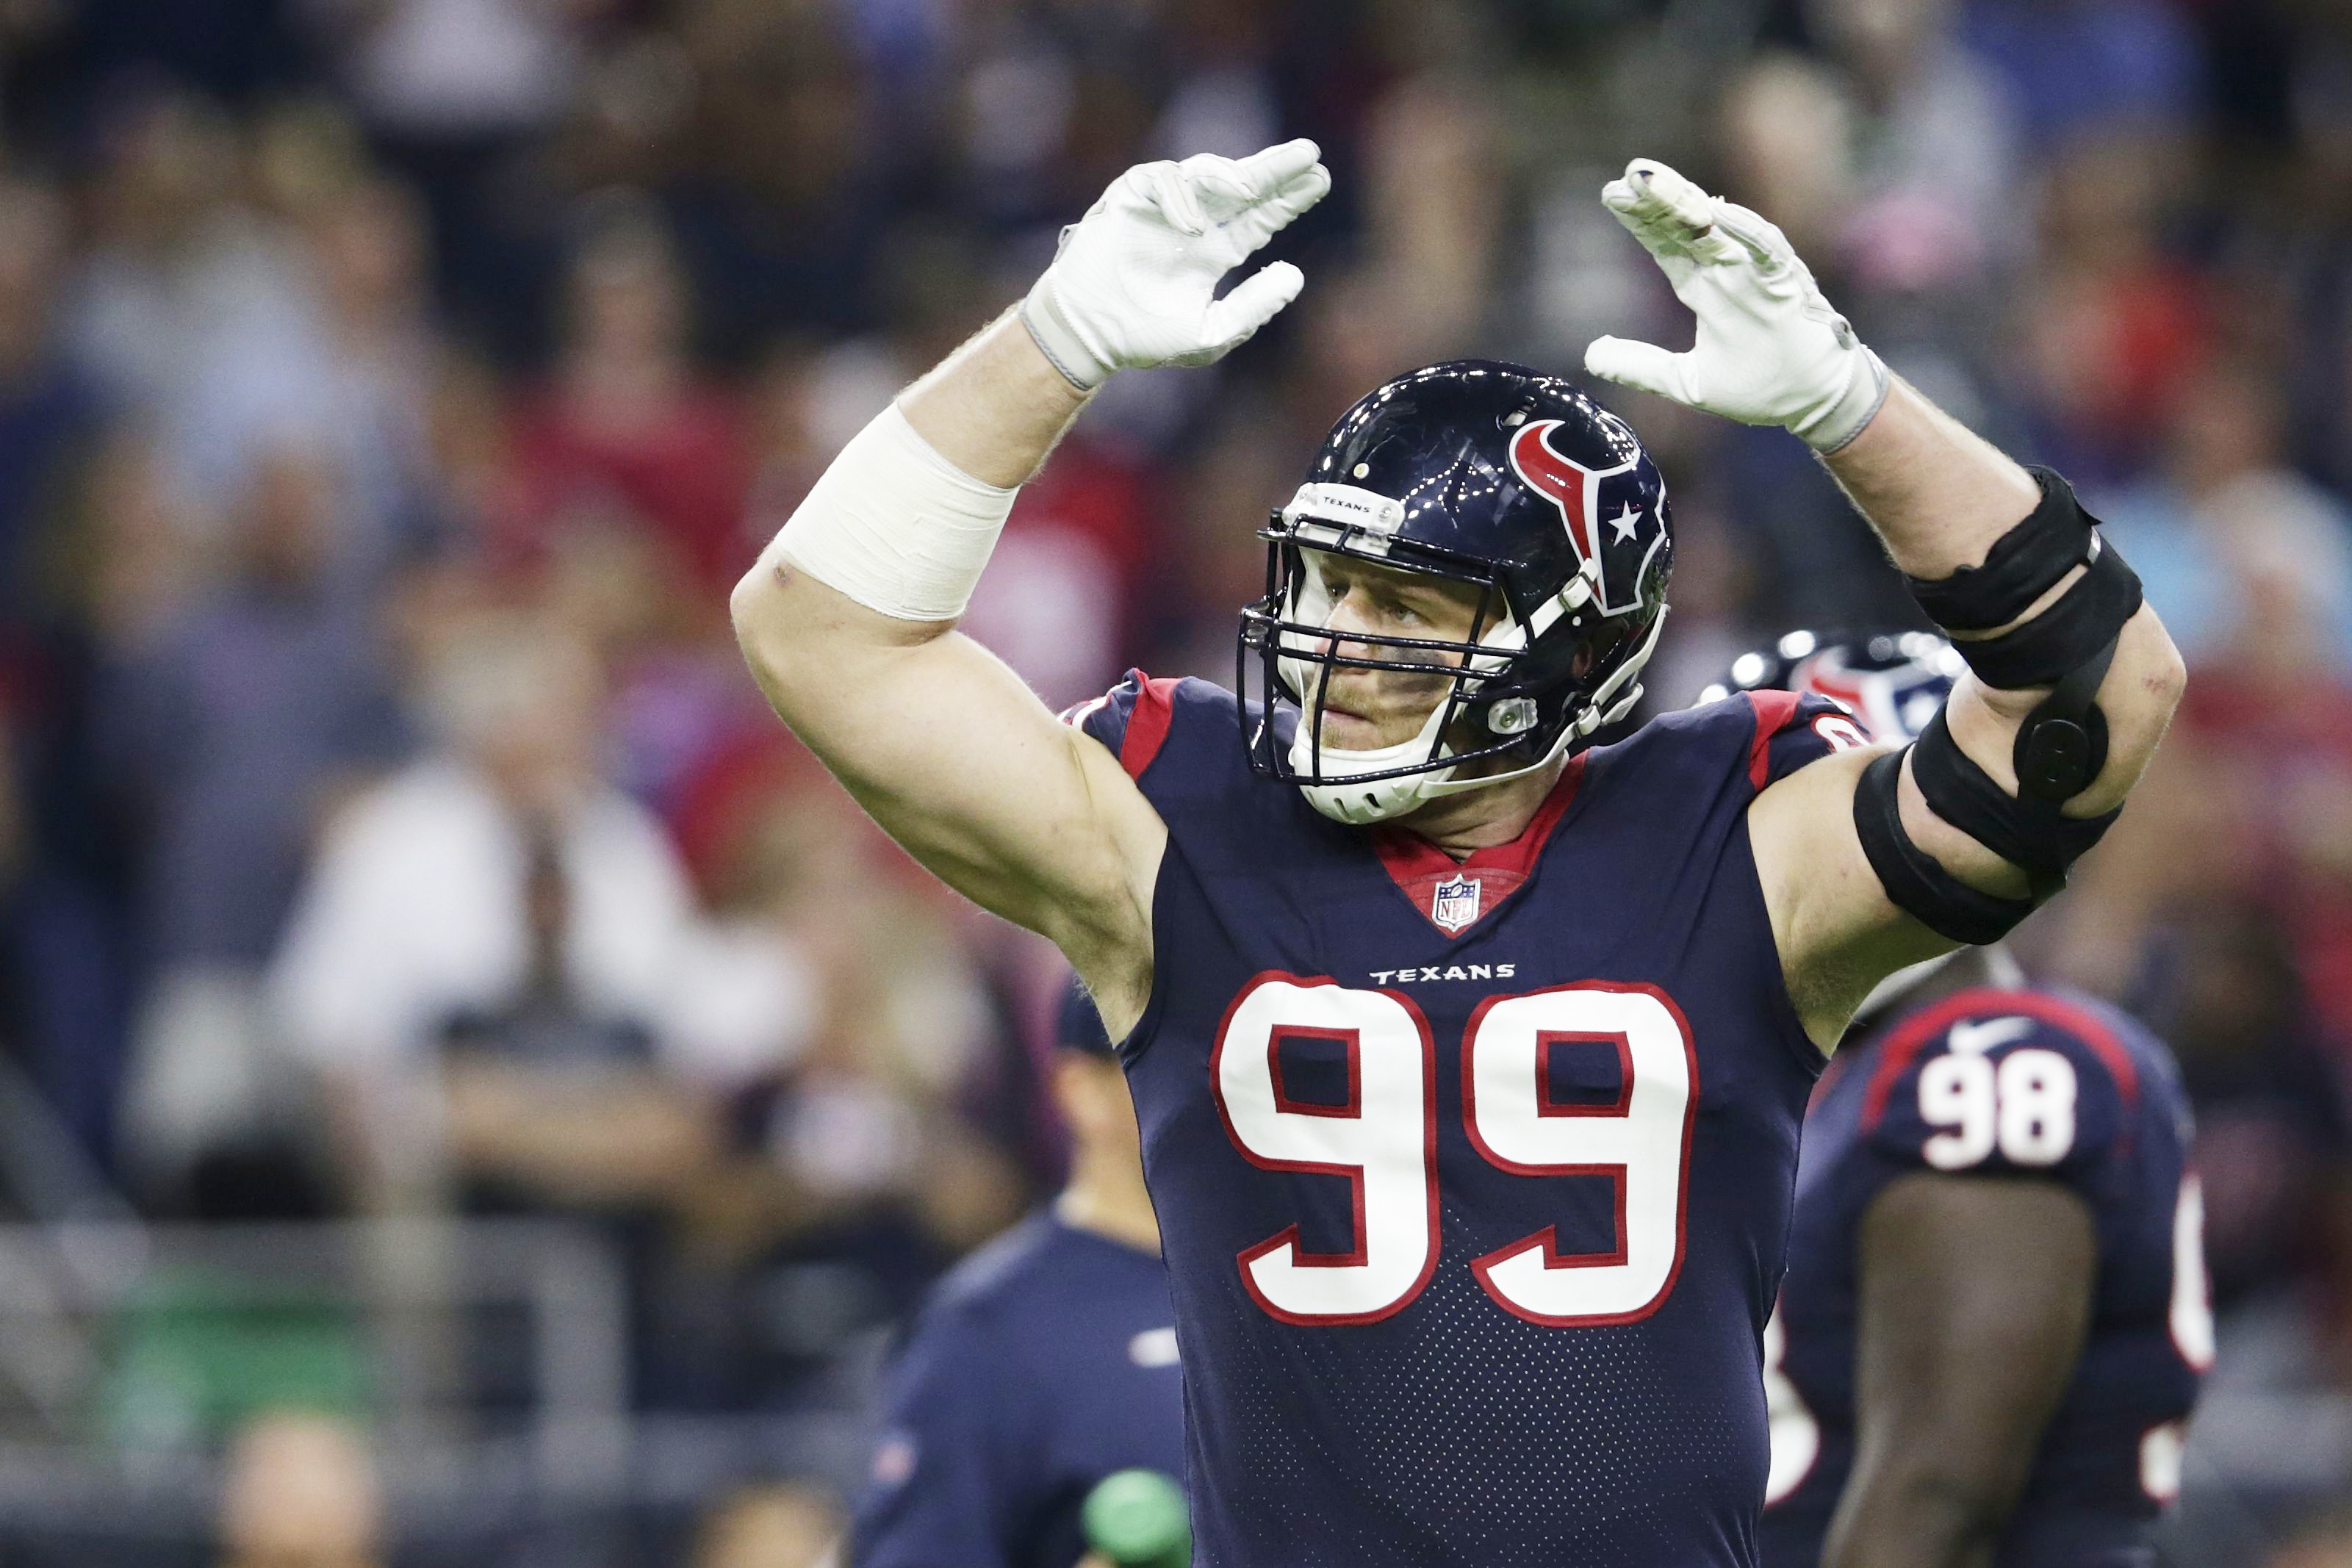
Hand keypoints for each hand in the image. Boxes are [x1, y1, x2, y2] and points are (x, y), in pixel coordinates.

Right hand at [1021, 139, 1331, 389]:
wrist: (1088, 334)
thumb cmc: (1144, 338)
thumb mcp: (1211, 332)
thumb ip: (1252, 307)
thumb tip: (1295, 275)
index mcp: (1213, 252)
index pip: (1259, 218)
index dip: (1287, 199)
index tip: (1319, 180)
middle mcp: (1193, 224)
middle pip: (1243, 188)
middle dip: (1276, 169)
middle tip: (1310, 154)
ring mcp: (1162, 209)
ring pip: (1206, 175)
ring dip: (1232, 176)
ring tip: (1254, 186)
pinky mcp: (1130, 198)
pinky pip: (1160, 182)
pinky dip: (1179, 197)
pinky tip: (1192, 225)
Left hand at [1584, 159, 1886, 450]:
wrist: (1816, 403)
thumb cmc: (1761, 387)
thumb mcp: (1687, 382)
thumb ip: (1641, 366)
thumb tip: (1591, 355)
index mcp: (1704, 288)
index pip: (1665, 245)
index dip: (1640, 221)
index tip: (1610, 195)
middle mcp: (1728, 272)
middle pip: (1686, 227)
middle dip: (1657, 201)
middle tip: (1625, 176)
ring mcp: (1757, 275)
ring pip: (1721, 229)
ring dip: (1690, 204)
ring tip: (1657, 181)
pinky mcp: (1788, 285)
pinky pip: (1768, 252)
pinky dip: (1747, 232)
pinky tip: (1718, 211)